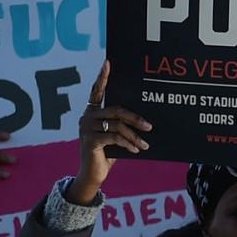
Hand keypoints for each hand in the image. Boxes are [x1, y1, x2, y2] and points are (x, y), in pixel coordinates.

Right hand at [71, 63, 150, 204]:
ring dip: (134, 136)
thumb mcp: (116, 135)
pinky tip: (136, 150)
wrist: (94, 174)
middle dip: (135, 118)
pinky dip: (128, 143)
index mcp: (93, 112)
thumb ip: (122, 124)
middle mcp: (87, 116)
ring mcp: (86, 128)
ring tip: (145, 145)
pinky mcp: (89, 140)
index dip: (102, 76)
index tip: (108, 62)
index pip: (97, 90)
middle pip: (116, 110)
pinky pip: (114, 137)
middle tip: (150, 126)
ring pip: (117, 125)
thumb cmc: (108, 152)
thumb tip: (145, 118)